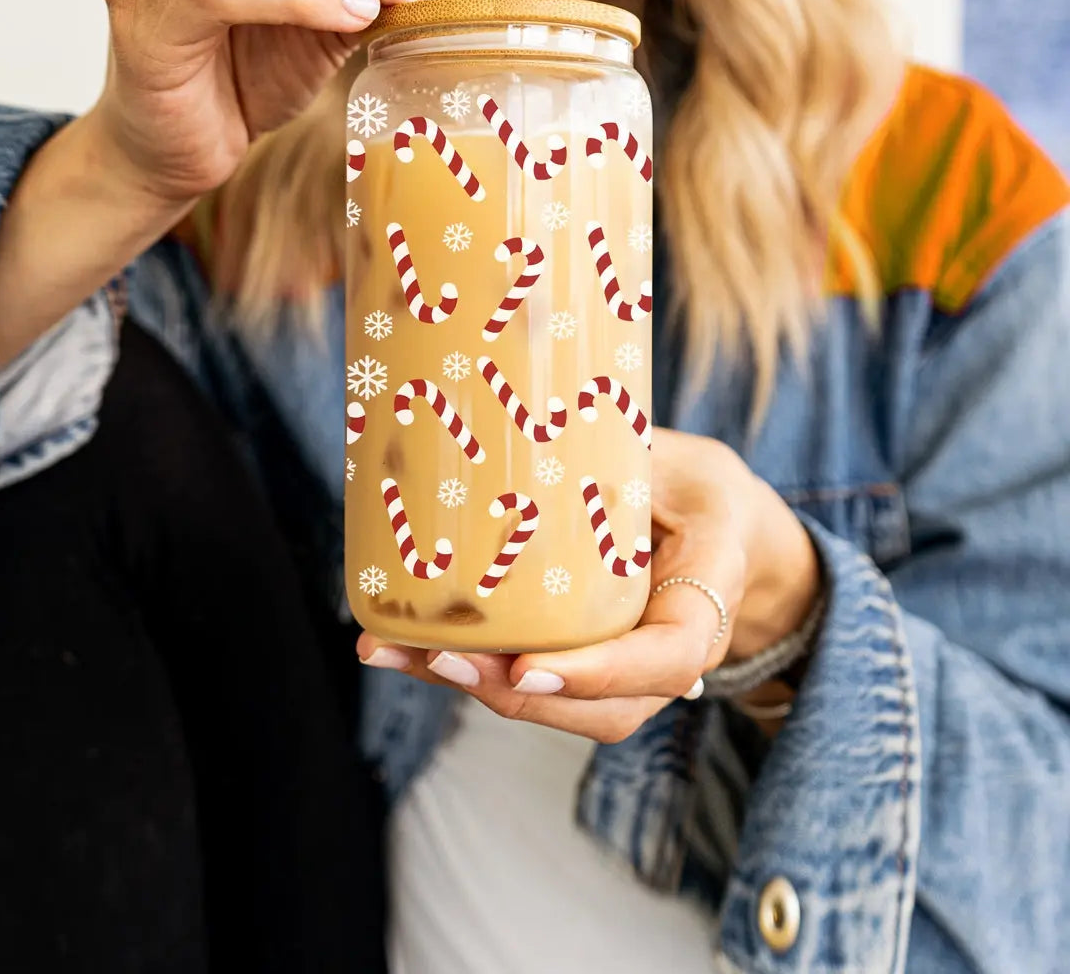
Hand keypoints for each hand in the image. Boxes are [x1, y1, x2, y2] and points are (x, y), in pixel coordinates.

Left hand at [357, 429, 821, 743]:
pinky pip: (530, 681)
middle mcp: (668, 654)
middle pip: (603, 708)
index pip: (668, 659)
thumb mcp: (683, 461)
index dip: (599, 673)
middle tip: (439, 658)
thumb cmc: (701, 491)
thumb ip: (630, 452)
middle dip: (512, 692)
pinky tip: (401, 645)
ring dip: (473, 686)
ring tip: (393, 653)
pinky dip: (466, 669)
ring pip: (559, 707)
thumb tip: (532, 406)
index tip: (527, 667)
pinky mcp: (583, 661)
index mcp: (706, 601)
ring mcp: (626, 669)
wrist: (721, 534)